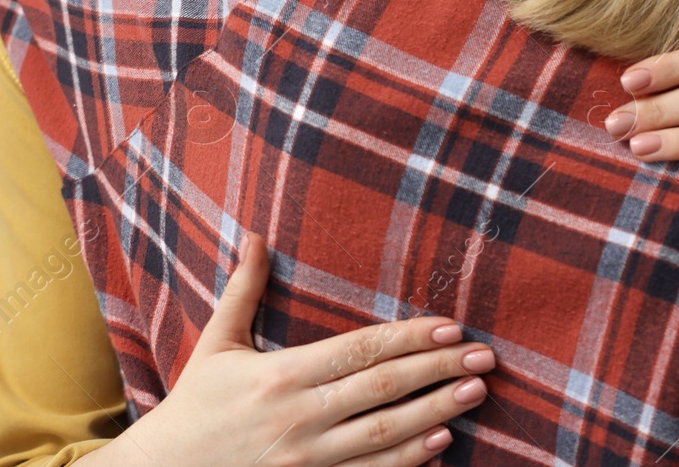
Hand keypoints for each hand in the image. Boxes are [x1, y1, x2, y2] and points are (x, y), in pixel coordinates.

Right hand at [114, 232, 495, 466]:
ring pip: (383, 438)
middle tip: (484, 358)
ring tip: (474, 394)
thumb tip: (256, 234)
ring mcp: (306, 461)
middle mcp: (297, 418)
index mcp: (280, 375)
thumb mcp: (217, 343)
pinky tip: (440, 446)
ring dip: (435, 415)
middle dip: (437, 372)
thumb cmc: (194, 406)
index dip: (409, 338)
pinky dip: (406, 465)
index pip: (359, 350)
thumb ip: (244, 290)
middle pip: (383, 391)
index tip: (451, 327)